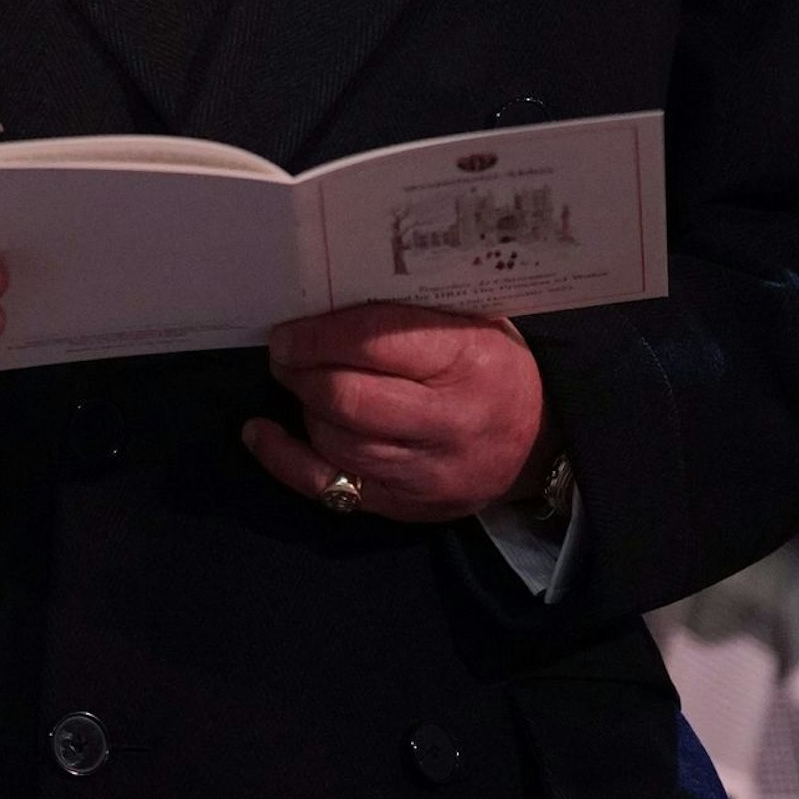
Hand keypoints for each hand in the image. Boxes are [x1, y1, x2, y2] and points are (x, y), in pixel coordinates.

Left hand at [245, 304, 552, 520]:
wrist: (538, 445)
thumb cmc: (496, 368)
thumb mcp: (477, 324)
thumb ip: (417, 311)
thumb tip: (333, 292)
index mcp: (469, 361)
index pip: (377, 344)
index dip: (321, 336)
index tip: (290, 330)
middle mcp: (448, 420)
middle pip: (349, 398)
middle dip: (303, 371)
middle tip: (284, 352)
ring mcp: (424, 471)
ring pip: (336, 441)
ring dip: (303, 406)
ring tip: (297, 380)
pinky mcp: (403, 505)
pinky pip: (328, 487)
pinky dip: (284, 458)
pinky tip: (261, 433)